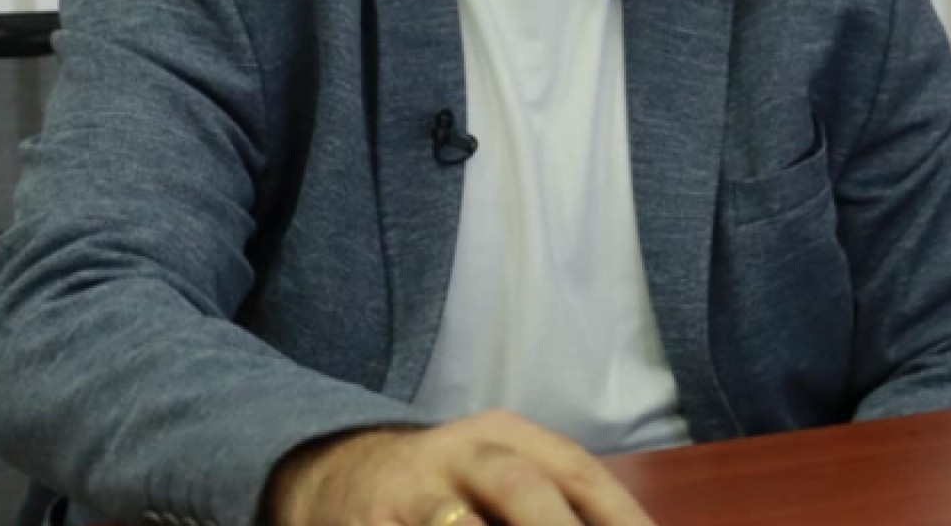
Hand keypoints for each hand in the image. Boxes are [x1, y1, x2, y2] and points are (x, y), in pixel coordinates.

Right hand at [267, 411, 655, 525]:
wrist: (332, 471)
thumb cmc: (445, 485)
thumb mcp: (499, 473)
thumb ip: (556, 500)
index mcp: (504, 435)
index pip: (574, 470)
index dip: (617, 512)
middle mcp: (458, 454)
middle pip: (520, 488)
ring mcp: (408, 493)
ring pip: (461, 525)